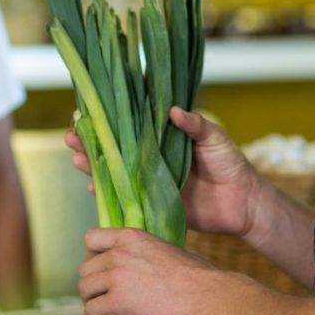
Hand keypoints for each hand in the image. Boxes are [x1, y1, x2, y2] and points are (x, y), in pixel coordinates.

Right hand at [65, 106, 261, 238]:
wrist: (243, 202)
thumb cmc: (231, 163)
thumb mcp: (215, 138)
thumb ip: (195, 125)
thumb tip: (172, 110)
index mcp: (165, 139)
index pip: (132, 126)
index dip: (110, 120)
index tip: (88, 112)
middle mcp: (152, 159)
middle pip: (116, 149)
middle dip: (92, 143)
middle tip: (71, 137)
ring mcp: (151, 181)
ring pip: (116, 173)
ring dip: (94, 167)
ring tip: (77, 160)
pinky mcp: (154, 204)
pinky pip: (126, 199)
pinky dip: (108, 196)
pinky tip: (93, 190)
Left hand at [77, 226, 217, 314]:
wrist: (206, 297)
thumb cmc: (200, 277)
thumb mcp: (169, 250)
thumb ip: (150, 255)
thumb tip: (150, 267)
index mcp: (132, 237)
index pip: (92, 239)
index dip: (93, 256)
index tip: (101, 269)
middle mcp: (119, 253)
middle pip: (85, 268)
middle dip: (92, 284)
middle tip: (102, 296)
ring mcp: (116, 276)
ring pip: (84, 289)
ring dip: (90, 302)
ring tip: (101, 314)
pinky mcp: (117, 302)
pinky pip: (91, 312)